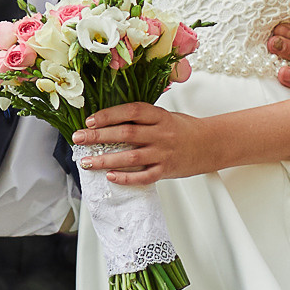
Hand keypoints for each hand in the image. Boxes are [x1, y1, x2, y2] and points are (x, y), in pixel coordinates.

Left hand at [73, 102, 221, 187]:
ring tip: (87, 161)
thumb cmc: (183, 129)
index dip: (109, 115)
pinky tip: (111, 177)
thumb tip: (107, 120)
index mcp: (159, 116)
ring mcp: (163, 153)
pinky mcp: (166, 170)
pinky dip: (127, 178)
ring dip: (106, 160)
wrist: (210, 144)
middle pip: (126, 133)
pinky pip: (144, 176)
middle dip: (98, 136)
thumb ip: (141, 118)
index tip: (90, 120)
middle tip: (78, 138)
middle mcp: (160, 133)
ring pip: (131, 157)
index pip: (131, 112)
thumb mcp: (163, 116)